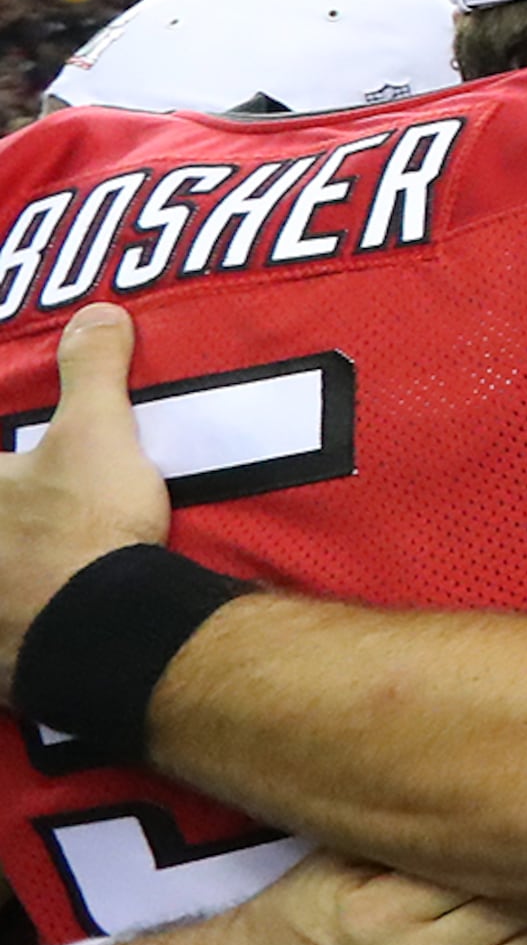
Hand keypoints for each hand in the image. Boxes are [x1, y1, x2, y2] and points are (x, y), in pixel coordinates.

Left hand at [0, 304, 169, 690]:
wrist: (99, 630)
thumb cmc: (84, 525)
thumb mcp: (97, 433)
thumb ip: (91, 371)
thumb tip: (99, 313)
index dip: (1, 452)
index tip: (12, 461)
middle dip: (11, 505)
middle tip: (30, 503)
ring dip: (9, 562)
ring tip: (24, 557)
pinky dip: (8, 621)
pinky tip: (27, 614)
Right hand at [74, 854, 526, 944]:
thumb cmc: (295, 913)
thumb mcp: (337, 860)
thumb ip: (408, 838)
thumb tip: (484, 809)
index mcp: (380, 913)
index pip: (490, 875)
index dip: (503, 854)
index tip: (501, 842)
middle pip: (518, 915)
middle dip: (520, 888)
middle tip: (503, 874)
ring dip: (519, 928)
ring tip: (490, 910)